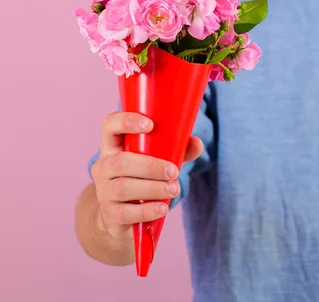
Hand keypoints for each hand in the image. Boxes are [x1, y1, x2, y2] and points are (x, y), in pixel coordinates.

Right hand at [91, 111, 202, 240]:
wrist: (119, 216)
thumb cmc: (141, 178)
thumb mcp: (156, 160)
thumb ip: (176, 150)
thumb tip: (197, 143)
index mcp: (113, 146)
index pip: (109, 124)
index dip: (126, 121)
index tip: (150, 125)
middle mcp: (103, 166)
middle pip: (121, 161)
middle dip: (151, 166)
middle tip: (174, 171)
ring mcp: (103, 191)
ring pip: (123, 187)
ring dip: (153, 188)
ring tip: (173, 189)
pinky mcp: (109, 215)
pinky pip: (125, 213)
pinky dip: (147, 210)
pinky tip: (162, 208)